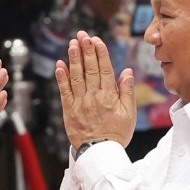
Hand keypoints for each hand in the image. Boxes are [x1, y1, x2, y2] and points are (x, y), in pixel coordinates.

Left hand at [55, 32, 134, 149]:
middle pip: (90, 69)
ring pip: (76, 77)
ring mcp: (80, 103)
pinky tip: (60, 65)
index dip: (100, 54)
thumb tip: (127, 71)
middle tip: (82, 35)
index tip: (97, 40)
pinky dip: (61, 77)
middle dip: (86, 50)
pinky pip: (64, 91)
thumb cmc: (117, 135)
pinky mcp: (69, 111)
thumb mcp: (129, 114)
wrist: (100, 154)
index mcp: (110, 97)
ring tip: (72, 44)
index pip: (105, 70)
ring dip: (74, 59)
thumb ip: (127, 91)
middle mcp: (94, 97)